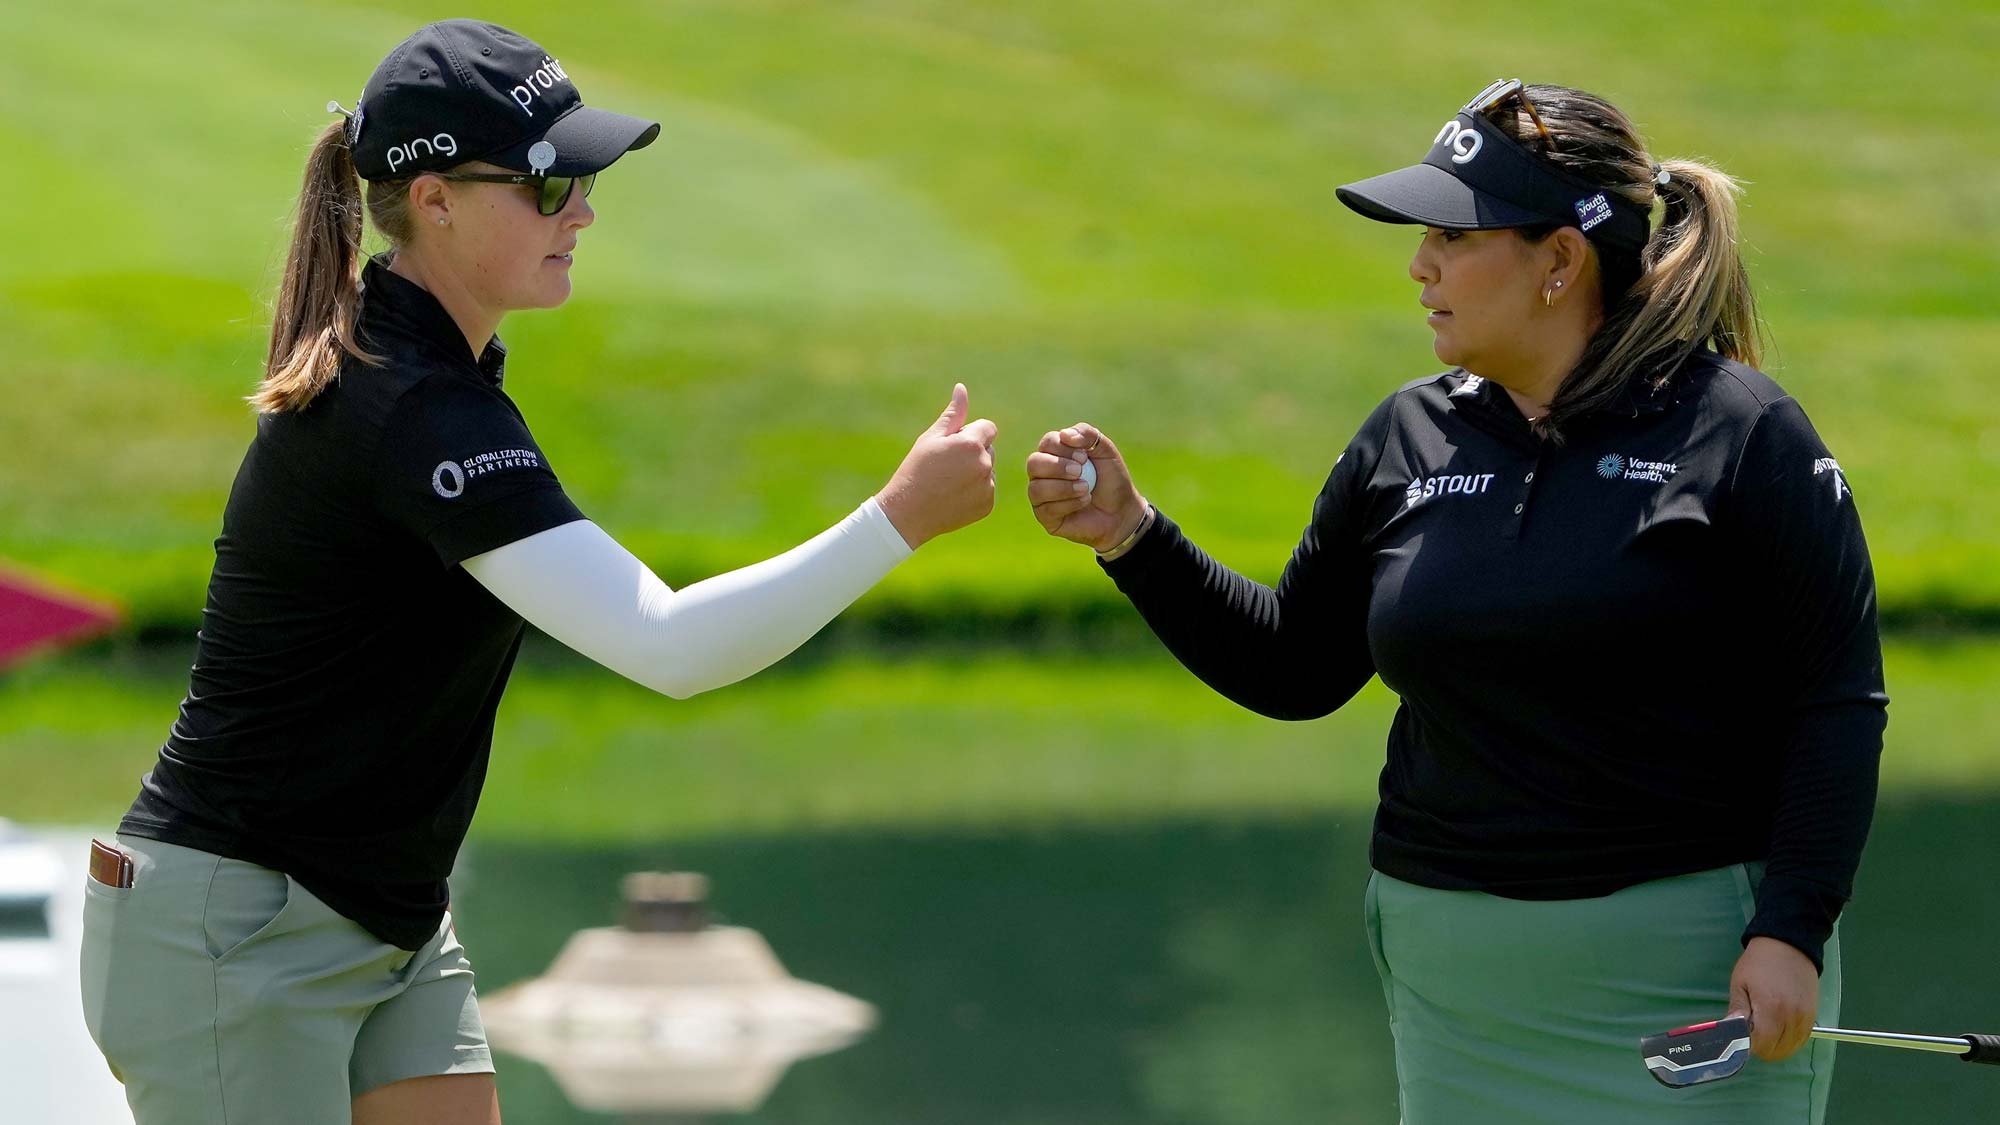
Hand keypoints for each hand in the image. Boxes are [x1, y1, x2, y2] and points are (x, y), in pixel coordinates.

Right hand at [875, 383, 996, 549]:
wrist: (908, 513)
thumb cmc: (916, 470)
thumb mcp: (931, 438)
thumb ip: (953, 414)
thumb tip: (962, 388)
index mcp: (972, 444)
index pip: (988, 428)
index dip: (969, 434)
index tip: (952, 446)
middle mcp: (985, 464)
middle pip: (988, 448)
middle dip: (972, 452)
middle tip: (946, 466)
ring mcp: (988, 486)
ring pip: (988, 469)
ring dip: (974, 470)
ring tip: (948, 481)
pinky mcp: (987, 505)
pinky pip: (987, 489)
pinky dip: (974, 490)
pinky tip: (953, 495)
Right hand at [1025, 422, 1146, 551]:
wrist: (1122, 510)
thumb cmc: (1111, 479)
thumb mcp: (1106, 450)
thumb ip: (1087, 434)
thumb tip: (1064, 434)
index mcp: (1055, 453)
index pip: (1047, 443)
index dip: (1062, 448)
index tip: (1084, 457)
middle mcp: (1043, 473)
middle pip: (1033, 463)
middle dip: (1057, 467)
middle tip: (1079, 471)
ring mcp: (1041, 496)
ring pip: (1036, 488)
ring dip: (1063, 488)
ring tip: (1085, 489)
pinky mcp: (1045, 517)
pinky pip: (1046, 509)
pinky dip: (1068, 504)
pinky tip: (1084, 501)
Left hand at [1727, 936, 1819, 1060]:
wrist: (1789, 944)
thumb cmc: (1759, 962)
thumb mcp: (1740, 983)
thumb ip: (1737, 1011)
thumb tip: (1732, 1033)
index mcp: (1771, 1009)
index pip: (1762, 1045)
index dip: (1749, 1046)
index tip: (1742, 1036)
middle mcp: (1791, 1018)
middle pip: (1777, 1051)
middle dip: (1762, 1047)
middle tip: (1752, 1032)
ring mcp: (1805, 1017)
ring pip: (1791, 1048)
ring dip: (1777, 1046)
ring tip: (1766, 1028)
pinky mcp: (1813, 1015)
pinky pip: (1802, 1039)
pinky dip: (1790, 1040)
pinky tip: (1780, 1028)